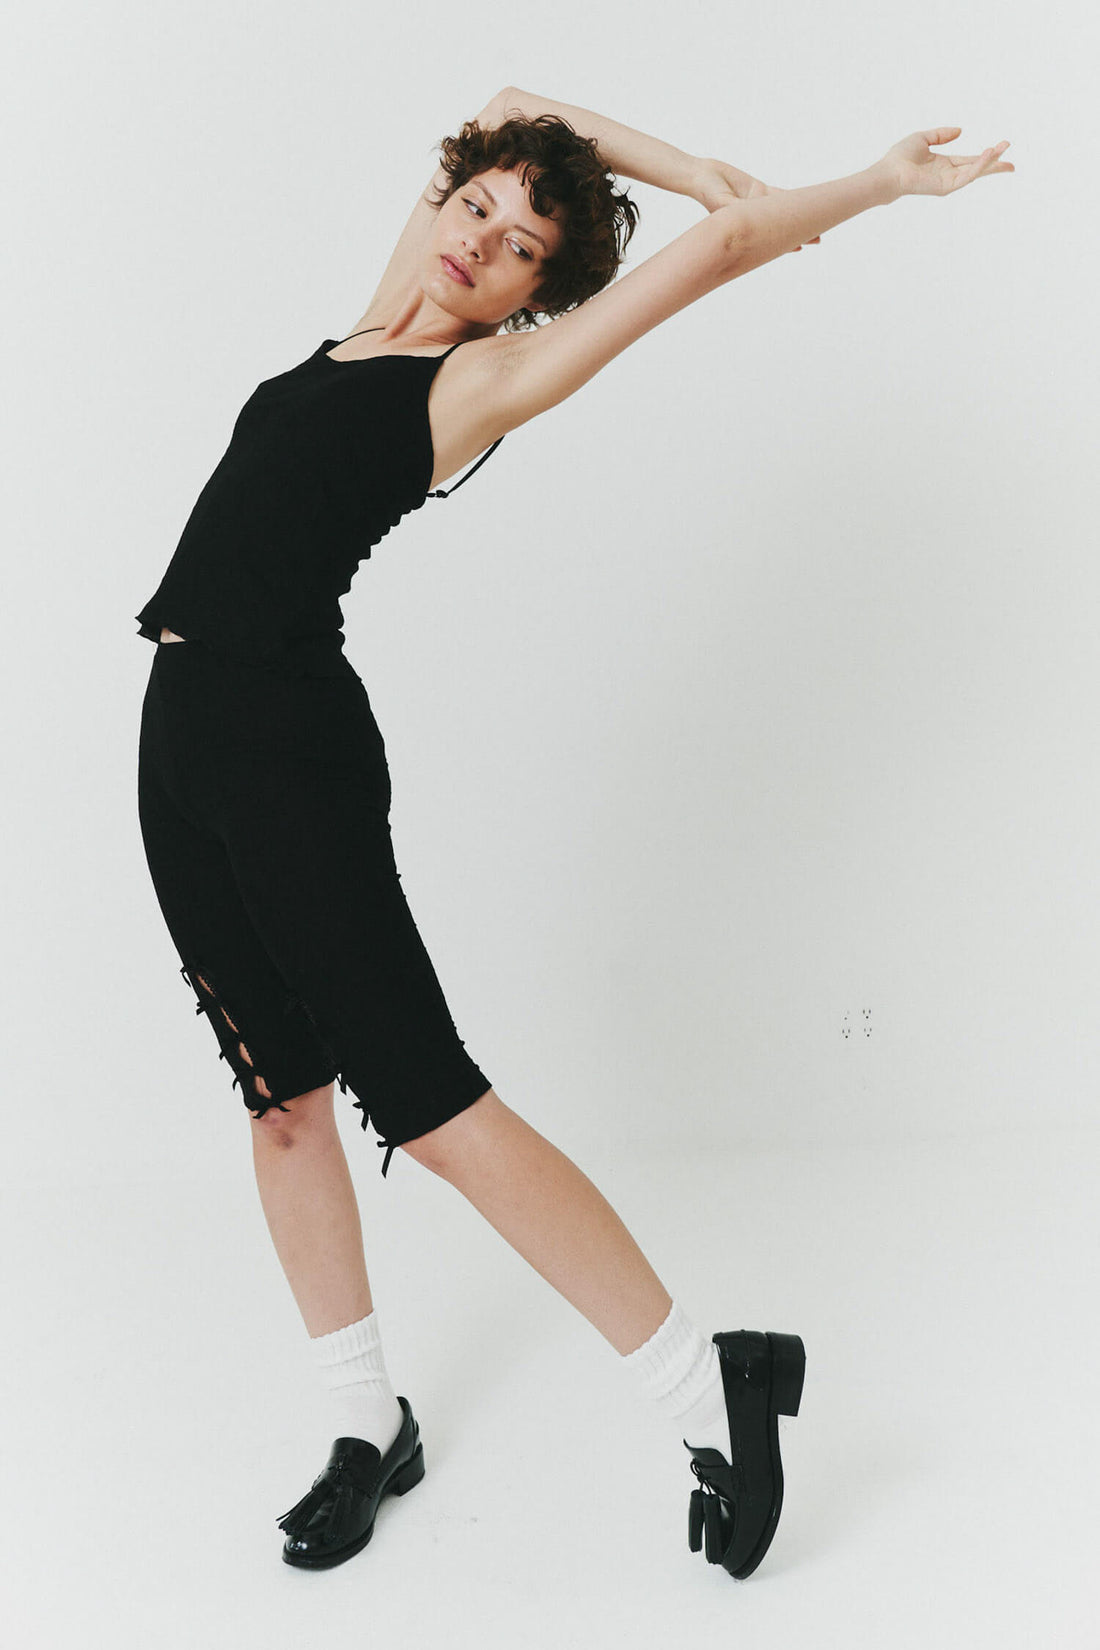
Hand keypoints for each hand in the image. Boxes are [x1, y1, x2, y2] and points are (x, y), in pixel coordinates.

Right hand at [692, 157, 821, 252]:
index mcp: (744, 228)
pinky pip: (777, 195)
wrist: (700, 175)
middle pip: (780, 228)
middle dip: (798, 234)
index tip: (799, 248)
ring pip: (782, 211)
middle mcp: (753, 219)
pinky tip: (805, 202)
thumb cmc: (707, 192)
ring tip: (817, 224)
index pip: (769, 238)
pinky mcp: (757, 189)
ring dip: (798, 217)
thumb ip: (735, 212)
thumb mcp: (721, 205)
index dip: (785, 244)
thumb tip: (749, 219)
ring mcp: (757, 204)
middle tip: (818, 239)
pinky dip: (790, 199)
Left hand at [879, 128, 1013, 198]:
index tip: (1003, 148)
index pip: (971, 160)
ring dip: (990, 162)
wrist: (888, 172)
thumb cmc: (900, 157)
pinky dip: (979, 166)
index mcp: (945, 164)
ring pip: (975, 172)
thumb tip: (960, 130)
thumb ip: (941, 134)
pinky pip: (967, 176)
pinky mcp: (946, 187)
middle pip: (977, 169)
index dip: (987, 155)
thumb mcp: (923, 138)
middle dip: (995, 165)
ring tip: (1003, 149)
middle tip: (1013, 165)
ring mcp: (948, 182)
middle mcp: (949, 174)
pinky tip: (989, 155)